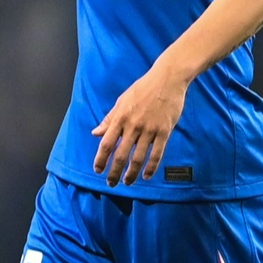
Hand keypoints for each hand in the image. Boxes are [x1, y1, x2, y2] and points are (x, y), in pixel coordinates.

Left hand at [91, 64, 187, 184]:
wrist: (167, 79)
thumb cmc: (142, 89)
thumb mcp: (122, 101)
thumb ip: (109, 119)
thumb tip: (95, 133)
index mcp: (120, 118)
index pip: (106, 143)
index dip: (101, 159)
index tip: (98, 170)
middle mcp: (133, 126)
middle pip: (120, 154)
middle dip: (114, 172)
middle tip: (111, 183)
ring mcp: (149, 129)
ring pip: (138, 157)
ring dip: (131, 173)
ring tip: (128, 182)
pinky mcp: (164, 131)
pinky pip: (157, 153)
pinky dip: (151, 167)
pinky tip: (146, 176)